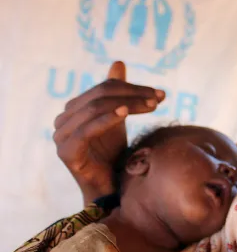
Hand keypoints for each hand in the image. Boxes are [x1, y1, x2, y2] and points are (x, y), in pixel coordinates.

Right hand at [53, 62, 164, 204]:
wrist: (108, 188)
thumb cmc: (112, 153)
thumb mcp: (118, 118)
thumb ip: (117, 92)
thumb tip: (118, 62)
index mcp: (74, 109)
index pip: (105, 88)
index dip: (133, 88)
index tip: (160, 94)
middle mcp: (63, 120)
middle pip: (100, 96)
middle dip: (133, 94)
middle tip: (160, 98)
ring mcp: (61, 136)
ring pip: (95, 109)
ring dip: (127, 104)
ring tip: (151, 105)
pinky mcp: (66, 152)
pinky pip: (86, 130)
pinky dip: (107, 119)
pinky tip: (125, 113)